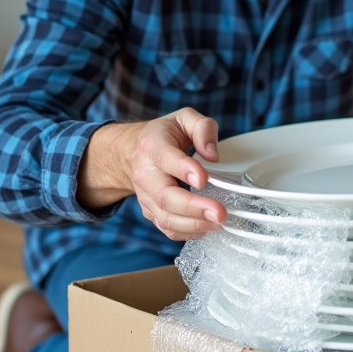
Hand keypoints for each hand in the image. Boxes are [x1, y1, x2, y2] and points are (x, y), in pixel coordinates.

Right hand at [76, 107, 226, 240]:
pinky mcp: (151, 212)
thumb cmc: (165, 135)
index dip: (184, 169)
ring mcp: (146, 197)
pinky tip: (207, 227)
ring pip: (166, 218)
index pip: (166, 158)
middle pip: (166, 196)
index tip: (203, 179)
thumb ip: (202, 128)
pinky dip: (188, 232)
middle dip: (194, 208)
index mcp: (153, 146)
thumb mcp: (184, 118)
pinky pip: (167, 229)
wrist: (132, 153)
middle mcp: (145, 174)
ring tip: (218, 223)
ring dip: (194, 225)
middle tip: (220, 212)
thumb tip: (212, 154)